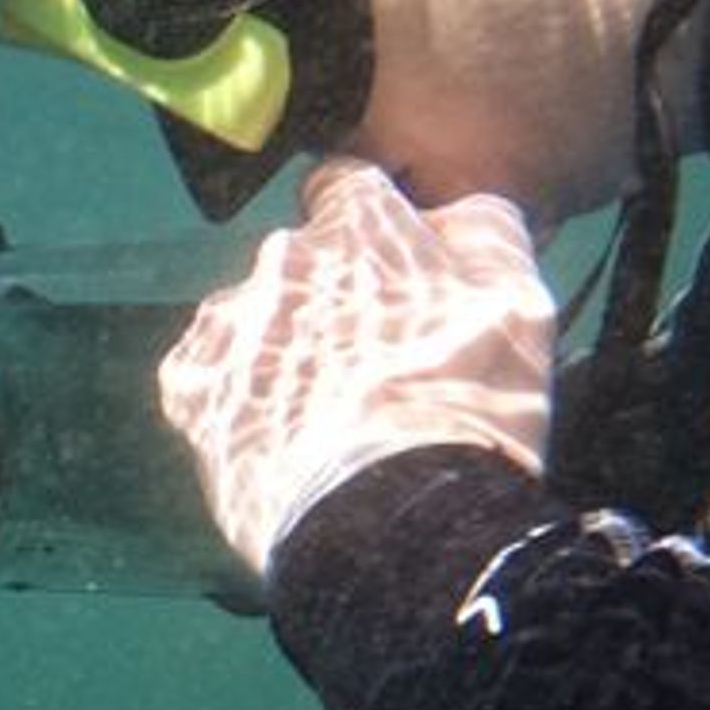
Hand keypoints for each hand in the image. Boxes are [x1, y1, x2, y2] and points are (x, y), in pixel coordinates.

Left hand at [156, 160, 554, 604]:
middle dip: (329, 296)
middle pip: (301, 261)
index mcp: (360, 224)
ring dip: (280, 347)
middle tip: (370, 366)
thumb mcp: (522, 303)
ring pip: (253, 318)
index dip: (371, 231)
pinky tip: (275, 436)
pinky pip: (211, 374)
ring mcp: (227, 322)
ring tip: (321, 415)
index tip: (390, 275)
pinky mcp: (187, 388)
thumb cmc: (471, 405)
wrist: (390, 521)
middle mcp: (280, 256)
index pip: (350, 187)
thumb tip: (450, 211)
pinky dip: (237, 396)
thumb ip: (486, 231)